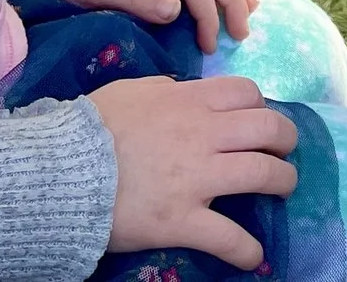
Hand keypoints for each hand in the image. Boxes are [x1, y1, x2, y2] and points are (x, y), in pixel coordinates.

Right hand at [90, 74, 296, 268]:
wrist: (61, 172)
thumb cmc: (89, 128)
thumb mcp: (130, 92)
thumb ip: (163, 89)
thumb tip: (180, 91)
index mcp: (188, 102)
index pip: (246, 92)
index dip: (261, 105)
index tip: (259, 119)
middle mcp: (202, 136)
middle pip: (268, 129)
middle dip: (285, 139)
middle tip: (282, 151)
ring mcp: (196, 179)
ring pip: (264, 175)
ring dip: (283, 182)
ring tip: (283, 188)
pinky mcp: (182, 221)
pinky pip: (229, 238)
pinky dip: (247, 250)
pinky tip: (254, 256)